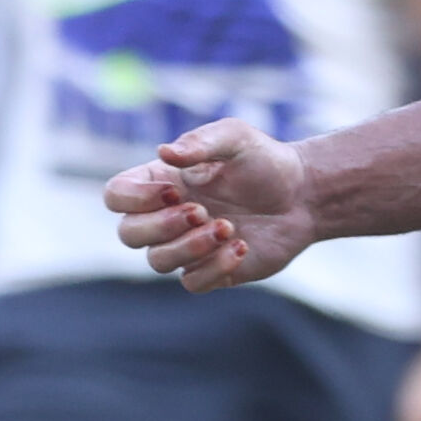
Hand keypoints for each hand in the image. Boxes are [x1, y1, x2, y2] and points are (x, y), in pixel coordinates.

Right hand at [107, 117, 317, 287]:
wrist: (304, 194)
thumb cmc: (264, 160)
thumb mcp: (235, 138)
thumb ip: (200, 142)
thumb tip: (165, 152)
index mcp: (162, 182)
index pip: (117, 196)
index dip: (135, 198)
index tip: (174, 190)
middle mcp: (166, 216)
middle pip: (128, 234)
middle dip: (161, 226)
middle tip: (201, 211)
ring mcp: (187, 246)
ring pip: (158, 261)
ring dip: (190, 247)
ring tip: (228, 227)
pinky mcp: (211, 270)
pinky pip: (192, 282)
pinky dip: (214, 267)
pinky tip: (241, 246)